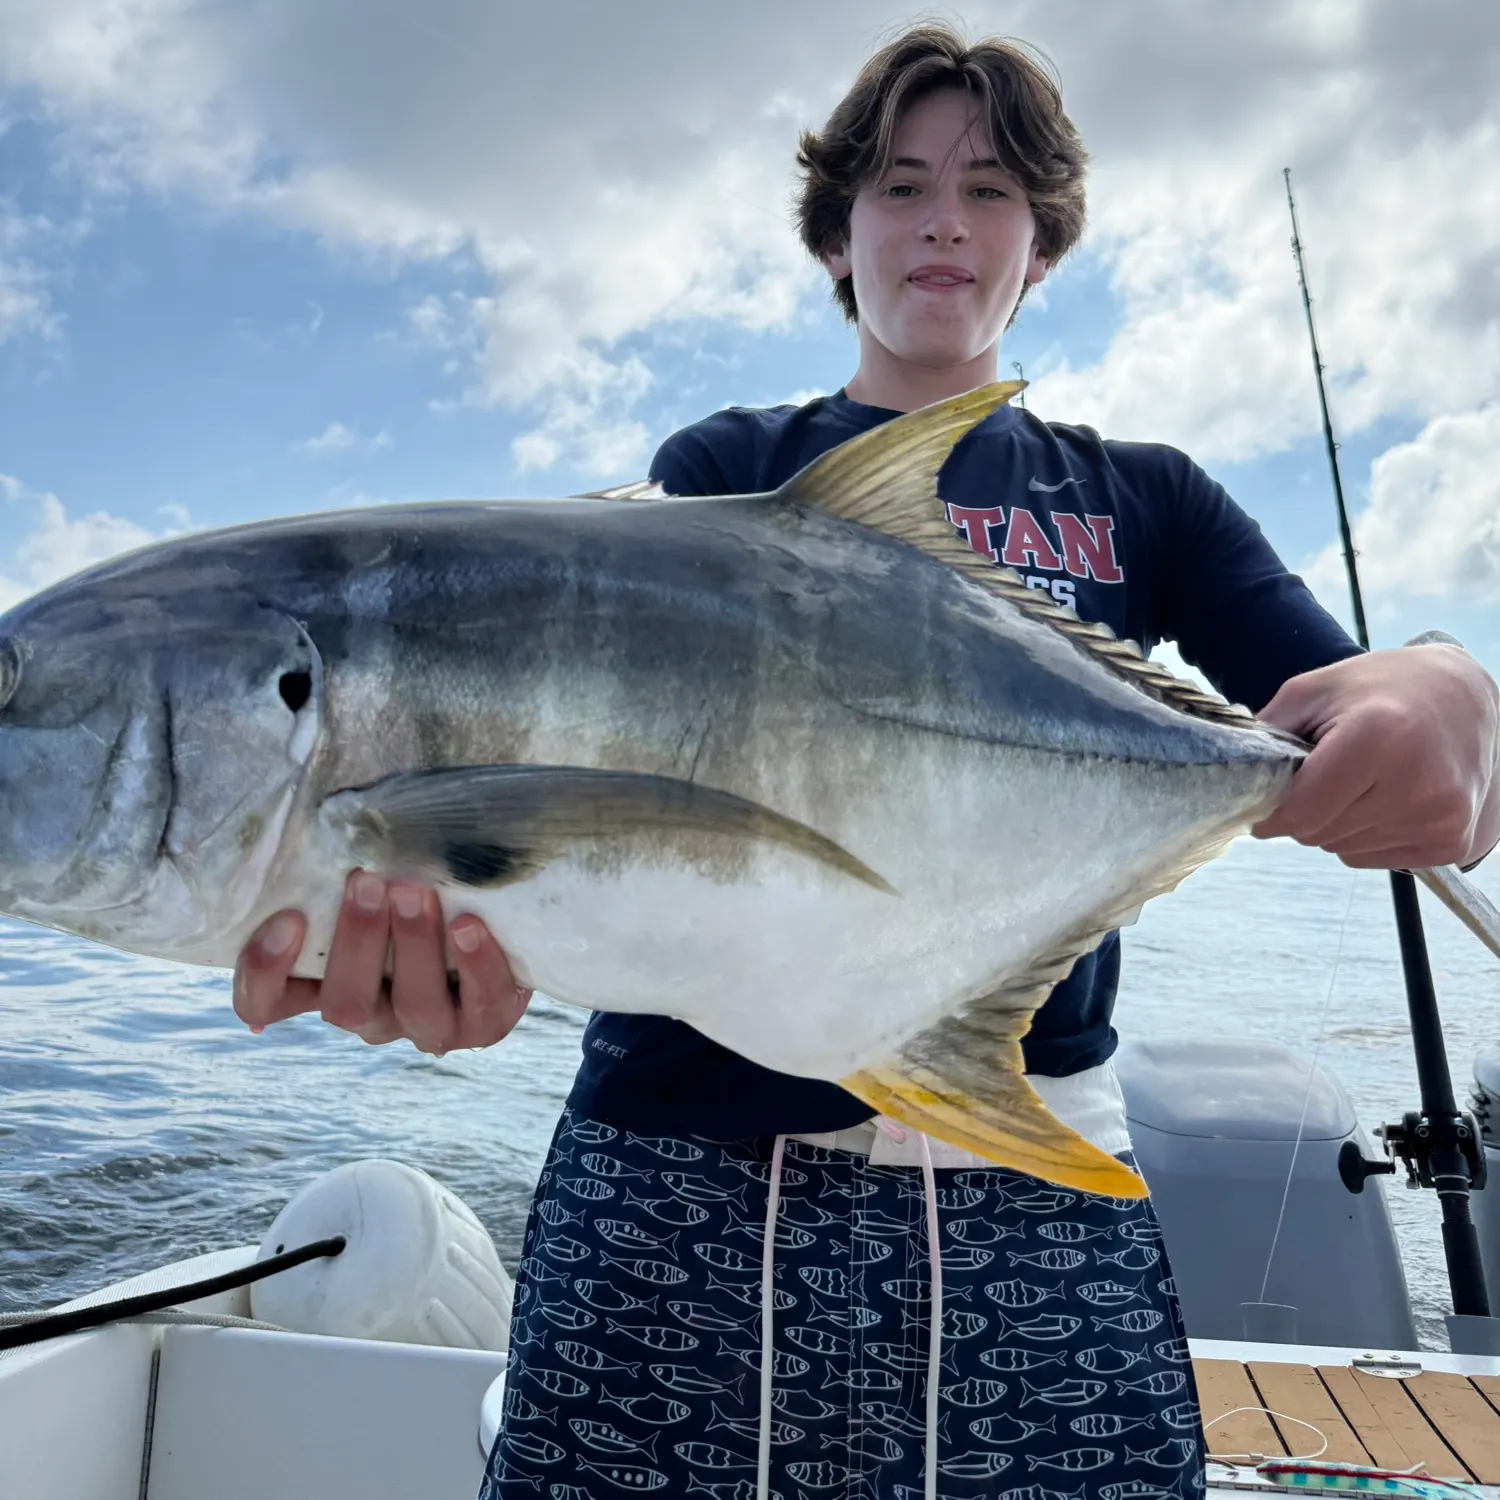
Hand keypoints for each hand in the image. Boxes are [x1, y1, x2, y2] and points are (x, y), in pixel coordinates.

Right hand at [232, 870, 532, 1053]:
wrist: (503, 923)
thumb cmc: (423, 888)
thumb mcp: (379, 880)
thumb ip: (349, 867)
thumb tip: (333, 811)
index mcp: (328, 983)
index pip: (268, 1001)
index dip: (265, 973)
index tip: (287, 919)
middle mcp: (372, 1014)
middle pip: (346, 1003)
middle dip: (356, 940)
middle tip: (365, 880)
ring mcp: (427, 1026)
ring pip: (413, 1005)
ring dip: (413, 944)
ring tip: (417, 892)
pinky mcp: (484, 1023)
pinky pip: (481, 1003)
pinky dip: (475, 963)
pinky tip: (469, 925)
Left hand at [1251, 644, 1499, 868]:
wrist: (1463, 696)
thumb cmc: (1381, 689)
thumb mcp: (1313, 691)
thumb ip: (1266, 736)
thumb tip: (1234, 784)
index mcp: (1379, 738)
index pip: (1300, 814)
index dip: (1270, 814)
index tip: (1262, 805)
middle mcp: (1418, 783)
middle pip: (1318, 835)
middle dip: (1305, 812)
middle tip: (1325, 775)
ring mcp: (1442, 818)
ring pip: (1343, 850)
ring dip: (1336, 823)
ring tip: (1364, 780)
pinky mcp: (1453, 841)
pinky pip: (1374, 858)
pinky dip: (1366, 834)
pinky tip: (1387, 797)